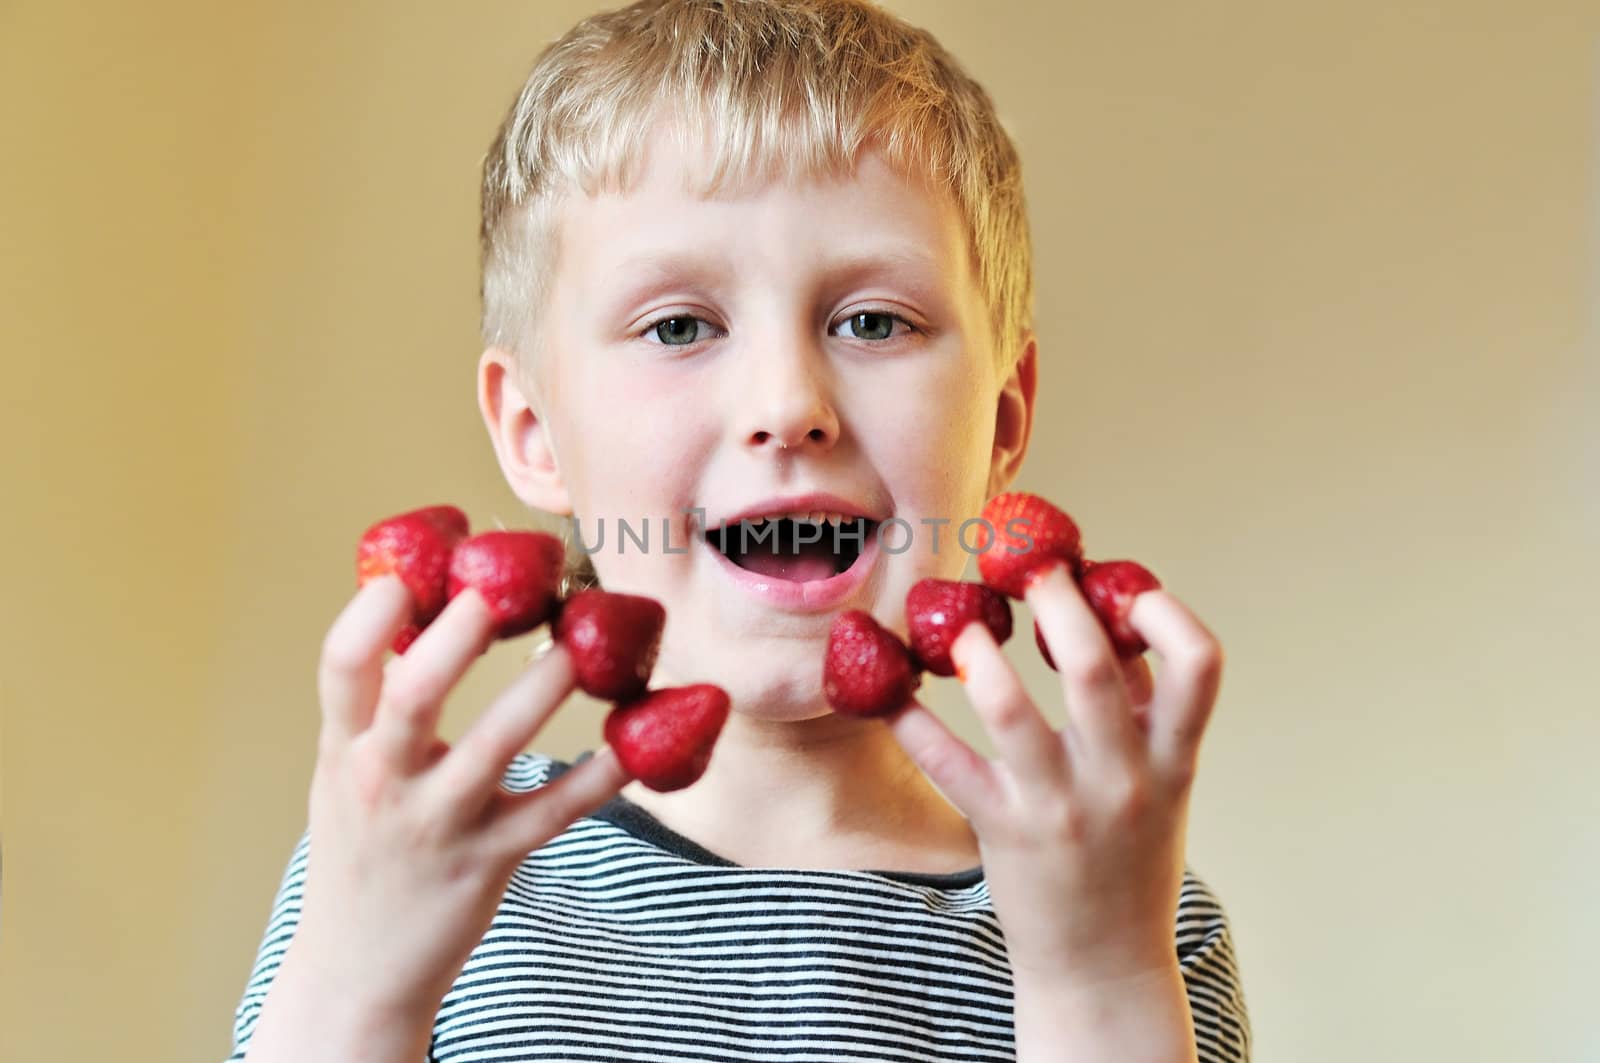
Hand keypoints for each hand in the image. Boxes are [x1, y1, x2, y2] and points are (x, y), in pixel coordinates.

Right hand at [295, 575, 630, 1020]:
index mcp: (345, 745)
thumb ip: (378, 701)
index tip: (416, 567)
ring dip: (545, 685)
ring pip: (497, 745)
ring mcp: (440, 822)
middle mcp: (385, 780)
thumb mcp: (346, 768)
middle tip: (501, 589)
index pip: (342, 664)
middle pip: (415, 695)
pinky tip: (643, 737)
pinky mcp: (491, 858)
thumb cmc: (362, 844)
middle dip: (459, 636)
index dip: (374, 609)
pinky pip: (558, 808)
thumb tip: (427, 602)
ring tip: (583, 643)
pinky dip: (606, 771)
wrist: (357, 966)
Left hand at [884, 561, 1222, 986]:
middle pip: (1093, 667)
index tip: (1123, 582)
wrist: (1104, 965)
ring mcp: (1058, 806)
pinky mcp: (1002, 830)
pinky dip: (910, 717)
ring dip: (976, 652)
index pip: (1200, 664)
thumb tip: (1112, 618)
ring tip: (960, 628)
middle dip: (1057, 600)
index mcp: (1172, 758)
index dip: (1163, 609)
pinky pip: (944, 761)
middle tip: (1029, 569)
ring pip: (1008, 707)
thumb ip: (1142, 704)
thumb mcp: (1161, 781)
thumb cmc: (1131, 857)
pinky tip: (888, 688)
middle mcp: (1121, 778)